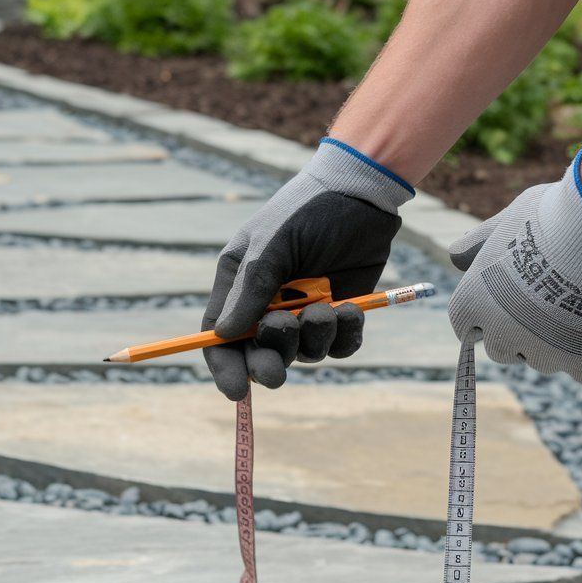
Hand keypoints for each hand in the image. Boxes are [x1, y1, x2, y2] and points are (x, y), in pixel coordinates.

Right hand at [203, 138, 411, 400]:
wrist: (360, 193)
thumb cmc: (305, 211)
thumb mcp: (270, 246)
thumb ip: (250, 291)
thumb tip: (223, 337)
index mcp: (239, 284)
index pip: (221, 337)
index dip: (225, 366)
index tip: (235, 389)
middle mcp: (269, 302)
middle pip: (260, 353)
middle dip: (268, 363)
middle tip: (277, 373)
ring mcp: (306, 310)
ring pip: (305, 352)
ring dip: (314, 338)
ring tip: (328, 309)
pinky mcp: (340, 312)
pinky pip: (340, 346)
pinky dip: (345, 335)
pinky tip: (351, 308)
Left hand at [447, 145, 581, 385]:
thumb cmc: (550, 218)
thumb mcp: (505, 222)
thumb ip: (478, 243)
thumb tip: (456, 259)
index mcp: (472, 303)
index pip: (466, 326)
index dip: (485, 316)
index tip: (505, 305)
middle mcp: (499, 334)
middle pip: (501, 350)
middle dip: (517, 335)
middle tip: (542, 309)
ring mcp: (540, 352)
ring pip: (543, 361)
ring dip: (555, 346)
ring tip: (577, 309)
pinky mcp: (580, 362)